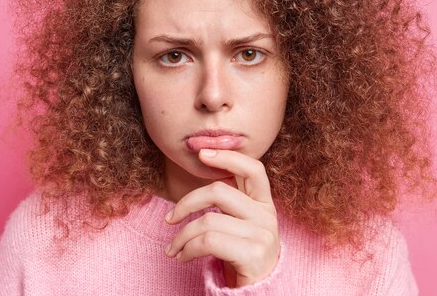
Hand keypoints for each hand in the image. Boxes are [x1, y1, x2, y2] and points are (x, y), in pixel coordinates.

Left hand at [163, 149, 280, 287]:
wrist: (258, 291)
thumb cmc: (241, 253)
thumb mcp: (239, 222)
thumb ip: (230, 198)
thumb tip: (203, 163)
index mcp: (264, 202)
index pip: (253, 168)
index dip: (228, 156)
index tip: (202, 153)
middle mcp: (267, 214)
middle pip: (219, 191)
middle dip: (186, 203)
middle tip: (169, 219)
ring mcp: (262, 234)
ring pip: (208, 220)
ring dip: (181, 236)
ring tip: (173, 248)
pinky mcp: (253, 254)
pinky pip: (209, 241)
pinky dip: (188, 249)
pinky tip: (183, 257)